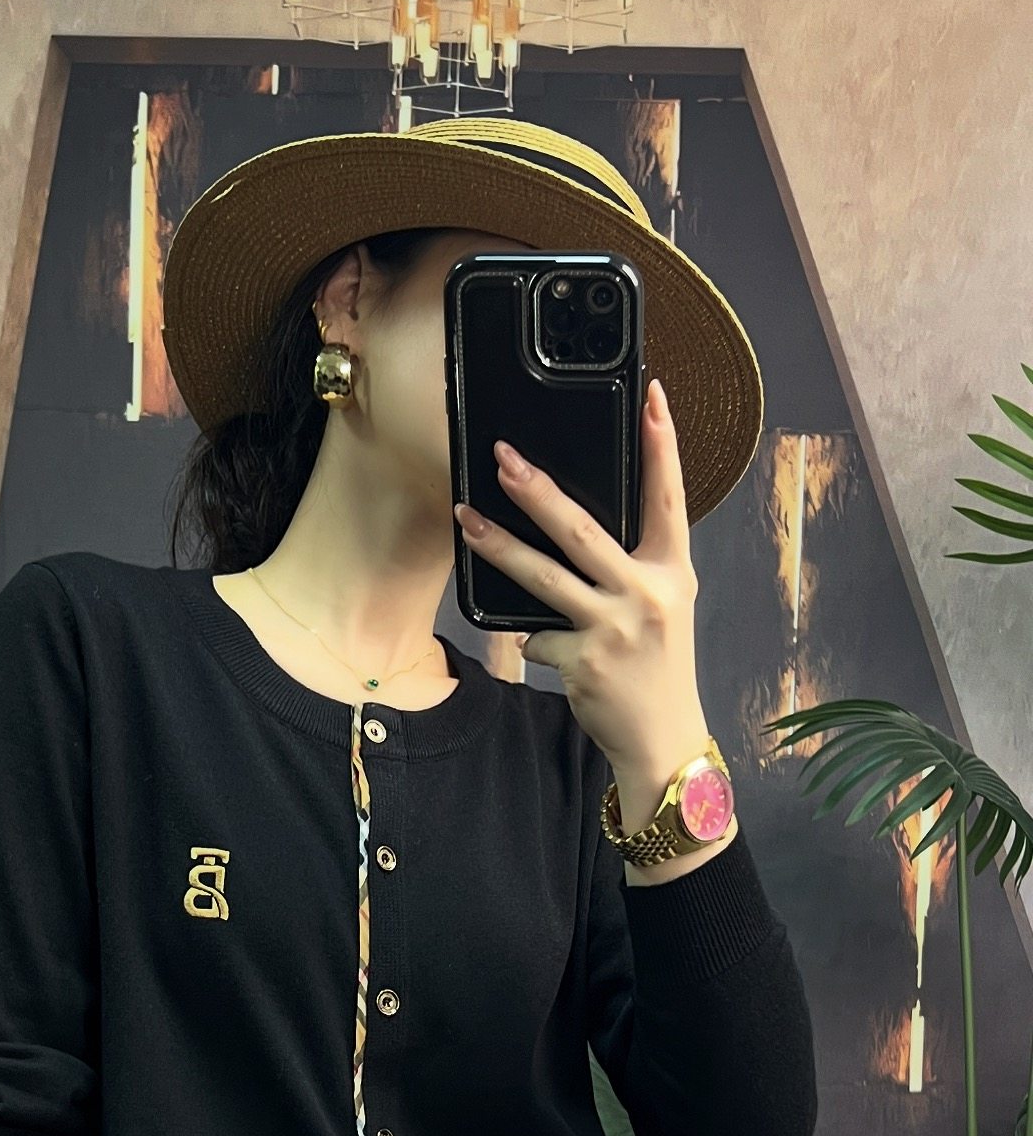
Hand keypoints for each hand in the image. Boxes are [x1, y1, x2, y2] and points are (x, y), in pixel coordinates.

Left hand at [454, 377, 710, 788]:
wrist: (662, 739)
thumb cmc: (657, 666)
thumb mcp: (662, 606)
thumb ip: (632, 566)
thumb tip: (569, 527)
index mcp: (672, 571)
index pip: (668, 497)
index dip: (661, 445)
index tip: (651, 396)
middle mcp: (647, 594)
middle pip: (584, 530)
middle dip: (538, 491)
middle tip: (503, 457)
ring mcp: (614, 627)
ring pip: (544, 577)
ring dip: (498, 546)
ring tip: (464, 517)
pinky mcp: (584, 660)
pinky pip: (538, 636)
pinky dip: (538, 642)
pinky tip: (560, 656)